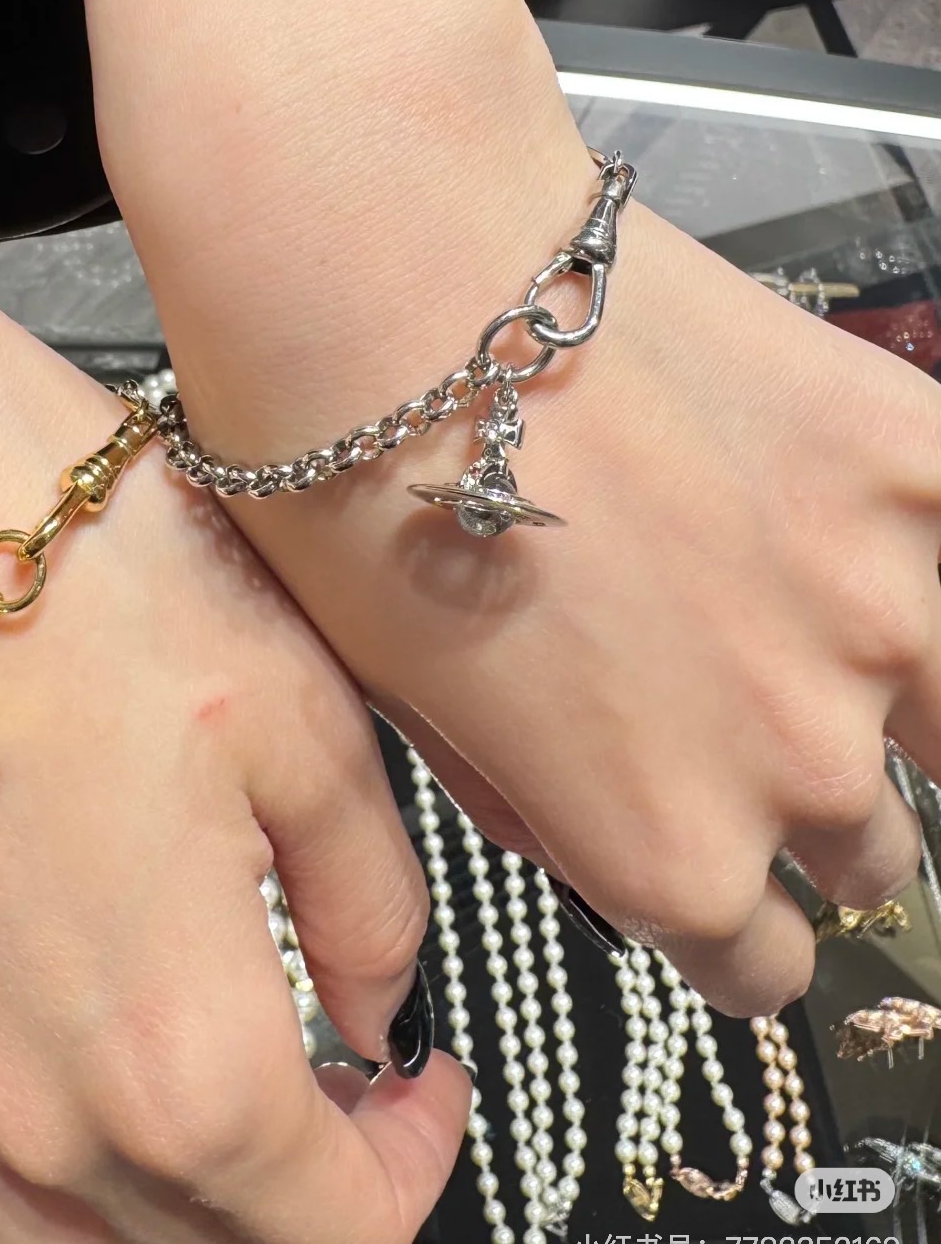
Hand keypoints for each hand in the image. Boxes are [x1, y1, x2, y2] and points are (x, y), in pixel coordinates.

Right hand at [0, 180, 467, 1243]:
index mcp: (188, 1059)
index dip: (410, 1172)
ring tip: (185, 1080)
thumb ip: (372, 911)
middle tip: (323, 1053)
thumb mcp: (314, 727)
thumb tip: (375, 1022)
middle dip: (294, 1179)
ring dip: (151, 1206)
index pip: (337, 1242)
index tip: (422, 1076)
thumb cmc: (114, 594)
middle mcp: (37, 1112)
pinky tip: (29, 1076)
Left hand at [80, 0, 938, 1018]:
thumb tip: (589, 825)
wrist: (401, 283)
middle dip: (803, 806)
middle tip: (737, 708)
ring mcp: (880, 606)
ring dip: (892, 696)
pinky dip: (919, 552)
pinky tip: (858, 523)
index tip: (725, 880)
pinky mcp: (914, 461)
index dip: (734, 923)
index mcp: (663, 847)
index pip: (757, 960)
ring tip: (808, 618)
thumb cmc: (358, 484)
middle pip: (863, 850)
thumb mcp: (406, 705)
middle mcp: (797, 760)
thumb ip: (536, 799)